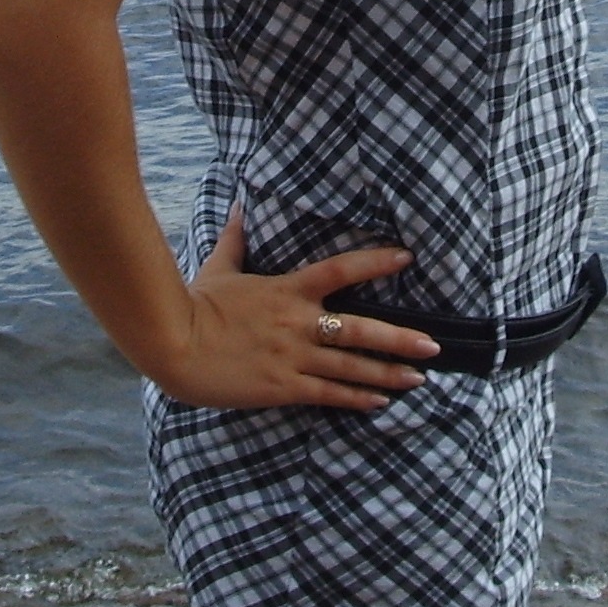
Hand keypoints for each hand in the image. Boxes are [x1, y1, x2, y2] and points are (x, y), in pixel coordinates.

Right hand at [157, 211, 440, 410]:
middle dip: (400, 339)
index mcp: (287, 289)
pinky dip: (356, 398)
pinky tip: (379, 403)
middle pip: (360, 330)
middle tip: (434, 345)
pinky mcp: (281, 387)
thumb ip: (238, 237)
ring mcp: (292, 356)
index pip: (341, 270)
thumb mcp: (220, 266)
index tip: (407, 258)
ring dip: (388, 374)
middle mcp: (298, 322)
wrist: (173, 344)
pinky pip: (327, 394)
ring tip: (419, 378)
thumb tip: (243, 203)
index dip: (376, 262)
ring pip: (351, 367)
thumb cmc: (196, 303)